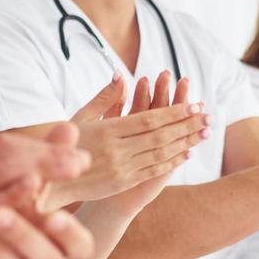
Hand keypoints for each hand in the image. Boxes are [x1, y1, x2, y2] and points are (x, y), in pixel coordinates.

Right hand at [53, 71, 206, 204]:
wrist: (51, 181)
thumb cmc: (65, 143)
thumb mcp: (81, 117)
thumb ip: (104, 98)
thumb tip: (121, 75)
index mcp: (108, 130)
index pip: (149, 118)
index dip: (174, 111)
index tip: (194, 103)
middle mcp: (118, 150)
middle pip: (161, 135)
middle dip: (187, 124)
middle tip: (208, 115)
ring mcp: (122, 168)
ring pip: (162, 153)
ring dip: (186, 141)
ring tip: (205, 131)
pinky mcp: (123, 183)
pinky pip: (153, 170)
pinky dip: (173, 161)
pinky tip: (187, 153)